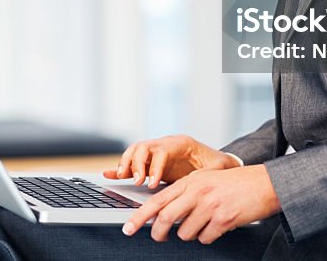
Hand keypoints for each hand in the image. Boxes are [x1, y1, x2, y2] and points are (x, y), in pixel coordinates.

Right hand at [103, 134, 240, 188]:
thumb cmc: (217, 164)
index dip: (154, 167)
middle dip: (137, 163)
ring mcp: (157, 152)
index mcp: (180, 143)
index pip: (161, 151)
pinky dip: (120, 168)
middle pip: (144, 146)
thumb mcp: (217, 168)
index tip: (152, 183)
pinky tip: (109, 174)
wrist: (217, 161)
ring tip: (122, 177)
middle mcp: (166, 144)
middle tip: (138, 181)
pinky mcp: (151, 163)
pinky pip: (133, 163)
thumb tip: (201, 184)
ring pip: (135, 151)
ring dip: (127, 164)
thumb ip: (208, 174)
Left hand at [122, 164, 279, 243]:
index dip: (140, 216)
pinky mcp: (223, 218)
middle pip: (166, 218)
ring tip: (204, 223)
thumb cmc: (235, 183)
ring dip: (191, 234)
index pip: (157, 200)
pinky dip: (208, 237)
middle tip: (159, 238)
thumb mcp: (206, 180)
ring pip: (186, 232)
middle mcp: (198, 191)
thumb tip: (165, 215)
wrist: (264, 183)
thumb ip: (186, 193)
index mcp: (190, 181)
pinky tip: (218, 226)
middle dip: (158, 233)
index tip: (129, 227)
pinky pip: (205, 238)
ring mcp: (210, 205)